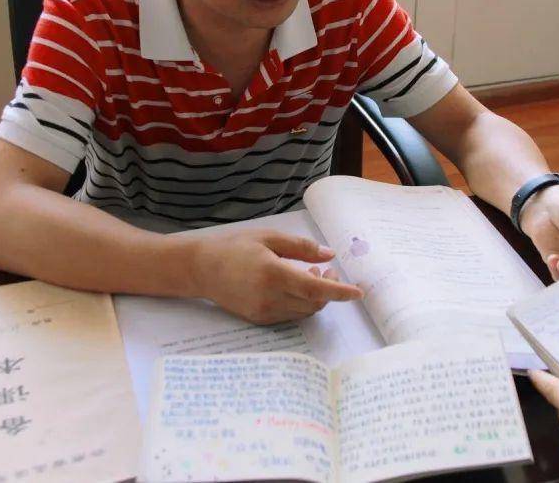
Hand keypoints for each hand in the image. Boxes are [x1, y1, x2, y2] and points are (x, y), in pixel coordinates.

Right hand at [186, 228, 362, 323]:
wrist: (201, 268)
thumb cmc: (234, 247)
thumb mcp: (269, 238)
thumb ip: (301, 247)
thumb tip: (329, 255)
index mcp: (273, 274)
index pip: (315, 288)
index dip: (339, 292)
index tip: (358, 293)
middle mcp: (269, 298)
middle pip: (313, 303)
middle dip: (329, 290)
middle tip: (329, 270)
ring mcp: (263, 312)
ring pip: (304, 312)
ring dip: (316, 297)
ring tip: (312, 274)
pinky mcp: (258, 319)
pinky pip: (290, 315)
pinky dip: (301, 303)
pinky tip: (296, 286)